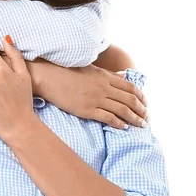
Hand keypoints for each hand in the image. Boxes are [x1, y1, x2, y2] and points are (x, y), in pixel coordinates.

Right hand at [31, 62, 147, 128]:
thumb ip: (108, 74)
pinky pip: (108, 118)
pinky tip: (124, 128)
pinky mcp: (86, 110)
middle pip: (129, 100)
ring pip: (122, 110)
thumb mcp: (91, 68)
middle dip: (141, 110)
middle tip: (147, 118)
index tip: (145, 104)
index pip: (130, 87)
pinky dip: (118, 123)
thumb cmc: (67, 70)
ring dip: (134, 118)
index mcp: (105, 77)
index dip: (141, 97)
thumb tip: (124, 76)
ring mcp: (95, 99)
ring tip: (141, 125)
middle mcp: (103, 88)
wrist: (49, 76)